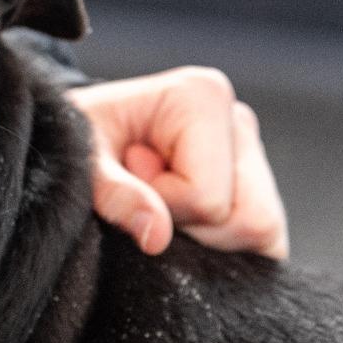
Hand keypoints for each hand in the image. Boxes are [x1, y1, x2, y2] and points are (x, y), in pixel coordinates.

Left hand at [68, 67, 288, 258]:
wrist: (75, 137)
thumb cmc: (76, 140)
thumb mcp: (82, 165)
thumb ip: (116, 196)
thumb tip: (157, 238)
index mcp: (202, 96)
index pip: (207, 197)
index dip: (164, 206)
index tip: (131, 175)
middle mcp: (237, 120)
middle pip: (250, 220)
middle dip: (192, 227)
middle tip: (148, 196)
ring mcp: (251, 154)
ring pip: (262, 233)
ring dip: (204, 237)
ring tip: (163, 203)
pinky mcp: (255, 184)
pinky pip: (266, 240)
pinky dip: (222, 246)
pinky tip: (182, 219)